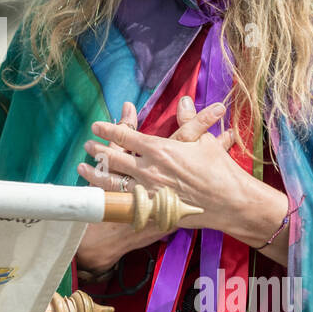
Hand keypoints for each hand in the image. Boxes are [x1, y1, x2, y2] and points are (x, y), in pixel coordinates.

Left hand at [77, 98, 289, 262]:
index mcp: (159, 150)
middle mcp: (149, 170)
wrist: (230, 202)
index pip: (126, 136)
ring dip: (95, 174)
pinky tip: (100, 196)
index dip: (108, 129)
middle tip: (87, 146)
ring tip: (82, 169)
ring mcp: (149, 192)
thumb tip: (184, 100)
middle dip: (97, 151)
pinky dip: (109, 198)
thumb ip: (189, 120)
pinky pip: (124, 203)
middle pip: (114, 159)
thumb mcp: (204, 140)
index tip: (96, 126)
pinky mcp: (153, 210)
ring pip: (113, 183)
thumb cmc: (219, 170)